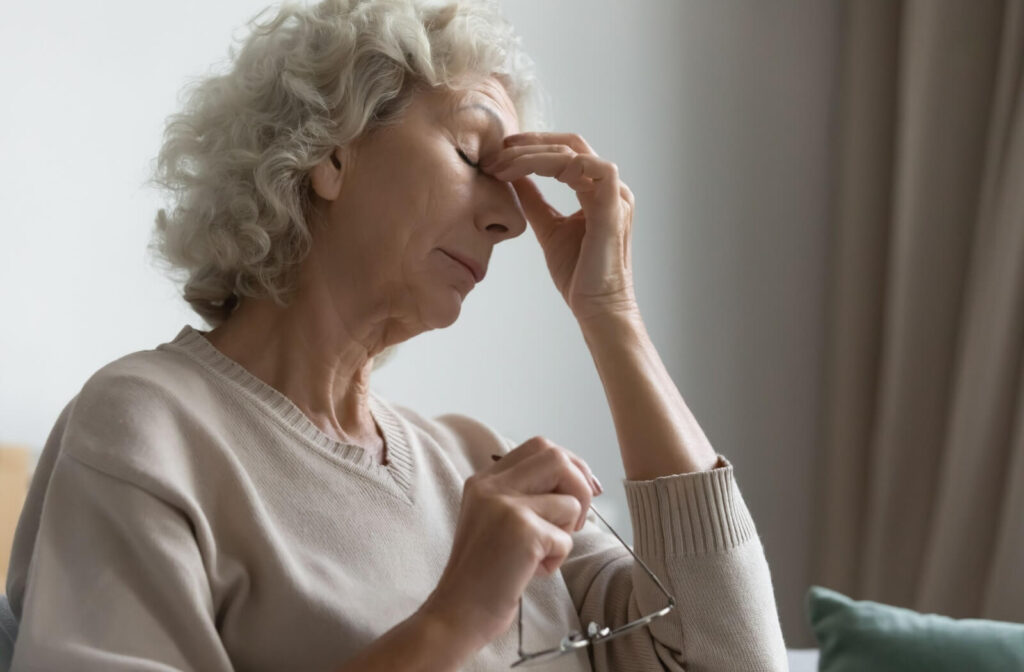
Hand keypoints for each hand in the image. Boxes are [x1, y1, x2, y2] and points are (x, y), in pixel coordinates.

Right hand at [422, 437, 602, 653]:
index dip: (570, 464)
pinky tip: (532, 570)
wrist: (458, 611)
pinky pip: (566, 538)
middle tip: (576, 519)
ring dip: (567, 531)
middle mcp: (492, 486)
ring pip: (569, 501)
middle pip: (557, 457)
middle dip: (580, 485)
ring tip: (542, 553)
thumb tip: (582, 481)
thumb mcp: (494, 518)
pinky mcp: (522, 531)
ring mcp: (506, 506)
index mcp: (485, 480)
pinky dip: (558, 558)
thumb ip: (525, 494)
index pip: (540, 446)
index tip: (584, 489)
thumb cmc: (484, 572)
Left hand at [481, 132, 638, 322]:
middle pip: (570, 144)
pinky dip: (557, 164)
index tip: (498, 154)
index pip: (565, 152)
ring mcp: (616, 194)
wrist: (596, 307)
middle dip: (530, 143)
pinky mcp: (614, 206)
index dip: (532, 146)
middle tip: (496, 154)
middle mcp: (610, 188)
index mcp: (598, 190)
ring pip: (574, 152)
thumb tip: (514, 177)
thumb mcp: (548, 228)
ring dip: (534, 154)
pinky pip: (589, 167)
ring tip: (502, 166)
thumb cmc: (578, 274)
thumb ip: (535, 201)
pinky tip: (527, 172)